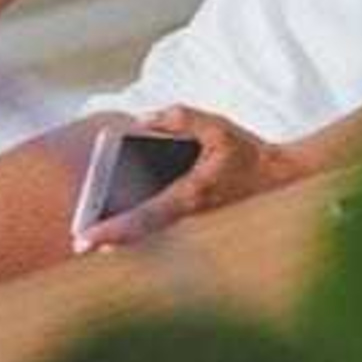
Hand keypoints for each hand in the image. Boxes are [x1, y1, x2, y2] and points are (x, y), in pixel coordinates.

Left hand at [72, 105, 307, 252]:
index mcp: (191, 194)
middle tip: (80, 244)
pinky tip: (123, 231)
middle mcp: (189, 215)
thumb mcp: (216, 126)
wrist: (281, 180)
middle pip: (142, 235)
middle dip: (111, 239)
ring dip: (123, 238)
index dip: (113, 228)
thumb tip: (141, 120)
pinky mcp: (196, 222)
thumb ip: (178, 117)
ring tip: (94, 240)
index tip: (87, 237)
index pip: (144, 215)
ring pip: (151, 237)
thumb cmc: (248, 153)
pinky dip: (140, 232)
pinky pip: (162, 231)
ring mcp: (193, 222)